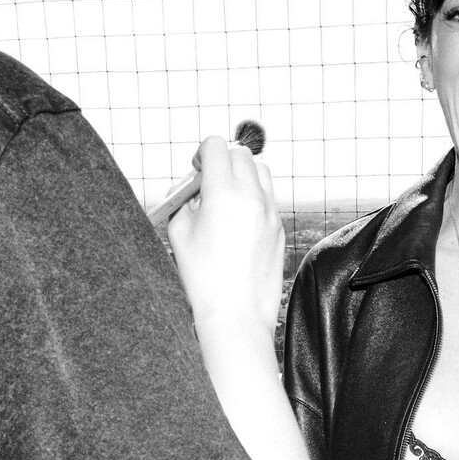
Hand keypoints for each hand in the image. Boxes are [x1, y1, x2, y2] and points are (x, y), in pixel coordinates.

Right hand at [166, 135, 284, 332]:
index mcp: (223, 193)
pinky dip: (254, 198)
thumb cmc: (200, 276)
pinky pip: (268, 197)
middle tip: (209, 184)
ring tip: (226, 200)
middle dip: (223, 161)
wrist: (235, 314)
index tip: (196, 171)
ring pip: (261, 171)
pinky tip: (239, 223)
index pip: (216, 144)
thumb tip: (194, 185)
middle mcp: (252, 197)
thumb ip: (185, 199)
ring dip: (243, 175)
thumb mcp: (179, 232)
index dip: (201, 153)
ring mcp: (270, 212)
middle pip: (241, 153)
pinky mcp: (279, 228)